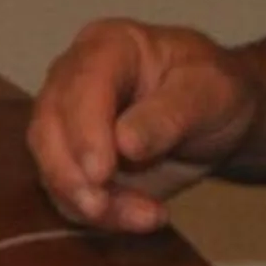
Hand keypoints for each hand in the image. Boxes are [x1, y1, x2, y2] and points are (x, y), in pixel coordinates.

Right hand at [27, 17, 260, 233]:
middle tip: (102, 207)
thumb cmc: (215, 91)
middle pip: (48, 130)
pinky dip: (100, 216)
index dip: (84, 131)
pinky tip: (142, 217)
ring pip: (51, 169)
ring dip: (89, 202)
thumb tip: (125, 143)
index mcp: (106, 48)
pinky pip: (67, 196)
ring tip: (146, 216)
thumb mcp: (210, 92)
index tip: (101, 173)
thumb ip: (171, 112)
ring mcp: (64, 125)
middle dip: (71, 175)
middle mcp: (71, 83)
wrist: (217, 120)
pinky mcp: (68, 164)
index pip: (81, 86)